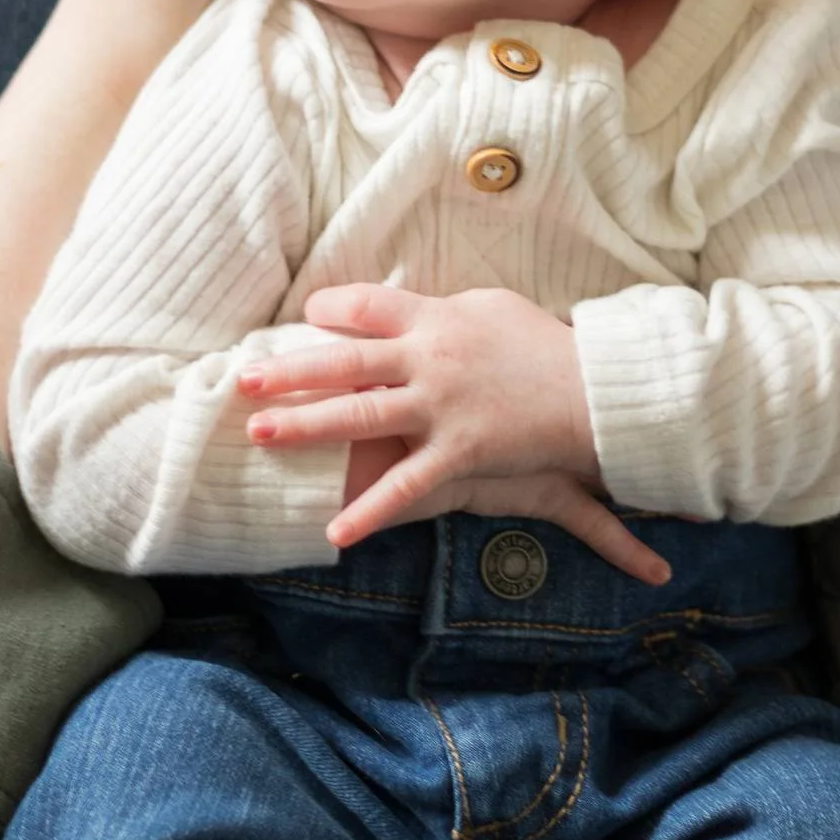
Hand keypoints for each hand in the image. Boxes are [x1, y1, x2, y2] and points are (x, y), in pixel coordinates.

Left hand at [240, 284, 671, 584]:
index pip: (368, 307)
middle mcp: (428, 358)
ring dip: (306, 426)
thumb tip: (410, 310)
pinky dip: (370, 511)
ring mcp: (440, 406)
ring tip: (261, 434)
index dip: (332, 310)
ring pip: (359, 416)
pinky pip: (406, 486)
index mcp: (435, 317)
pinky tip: (334, 532)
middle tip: (246, 380)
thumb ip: (443, 310)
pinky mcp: (459, 452)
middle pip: (345, 361)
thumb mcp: (490, 309)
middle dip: (291, 371)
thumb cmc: (543, 344)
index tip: (307, 315)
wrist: (593, 389)